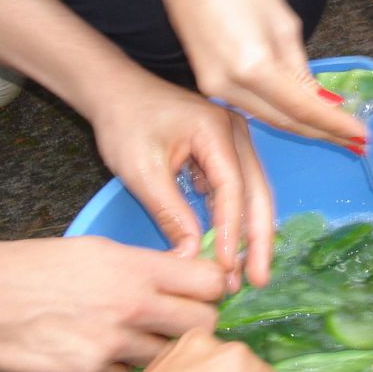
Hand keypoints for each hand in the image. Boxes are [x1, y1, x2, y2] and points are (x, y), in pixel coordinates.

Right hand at [0, 230, 227, 371]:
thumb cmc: (30, 266)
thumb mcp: (92, 249)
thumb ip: (142, 264)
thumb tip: (182, 269)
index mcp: (135, 266)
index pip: (209, 281)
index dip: (214, 290)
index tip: (207, 294)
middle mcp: (132, 303)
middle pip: (203, 324)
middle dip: (200, 327)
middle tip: (182, 327)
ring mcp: (113, 341)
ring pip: (169, 357)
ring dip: (162, 355)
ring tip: (139, 343)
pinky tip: (104, 358)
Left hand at [85, 73, 275, 290]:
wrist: (115, 91)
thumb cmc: (124, 122)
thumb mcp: (142, 172)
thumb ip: (170, 214)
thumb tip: (190, 257)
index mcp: (215, 131)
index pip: (232, 189)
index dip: (231, 231)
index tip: (225, 266)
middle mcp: (235, 134)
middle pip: (257, 193)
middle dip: (258, 240)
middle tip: (256, 280)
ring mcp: (234, 142)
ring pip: (252, 195)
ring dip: (250, 234)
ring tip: (248, 273)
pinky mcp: (224, 153)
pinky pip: (237, 191)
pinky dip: (236, 221)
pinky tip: (231, 250)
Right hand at [142, 0, 367, 145]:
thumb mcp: (283, 22)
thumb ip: (300, 67)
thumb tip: (319, 99)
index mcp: (253, 67)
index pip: (304, 108)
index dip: (335, 125)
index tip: (362, 136)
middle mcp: (230, 87)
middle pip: (285, 121)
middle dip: (322, 133)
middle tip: (356, 143)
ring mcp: (214, 89)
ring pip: (268, 118)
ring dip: (302, 126)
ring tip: (335, 133)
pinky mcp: (207, 84)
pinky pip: (251, 106)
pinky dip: (278, 112)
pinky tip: (300, 114)